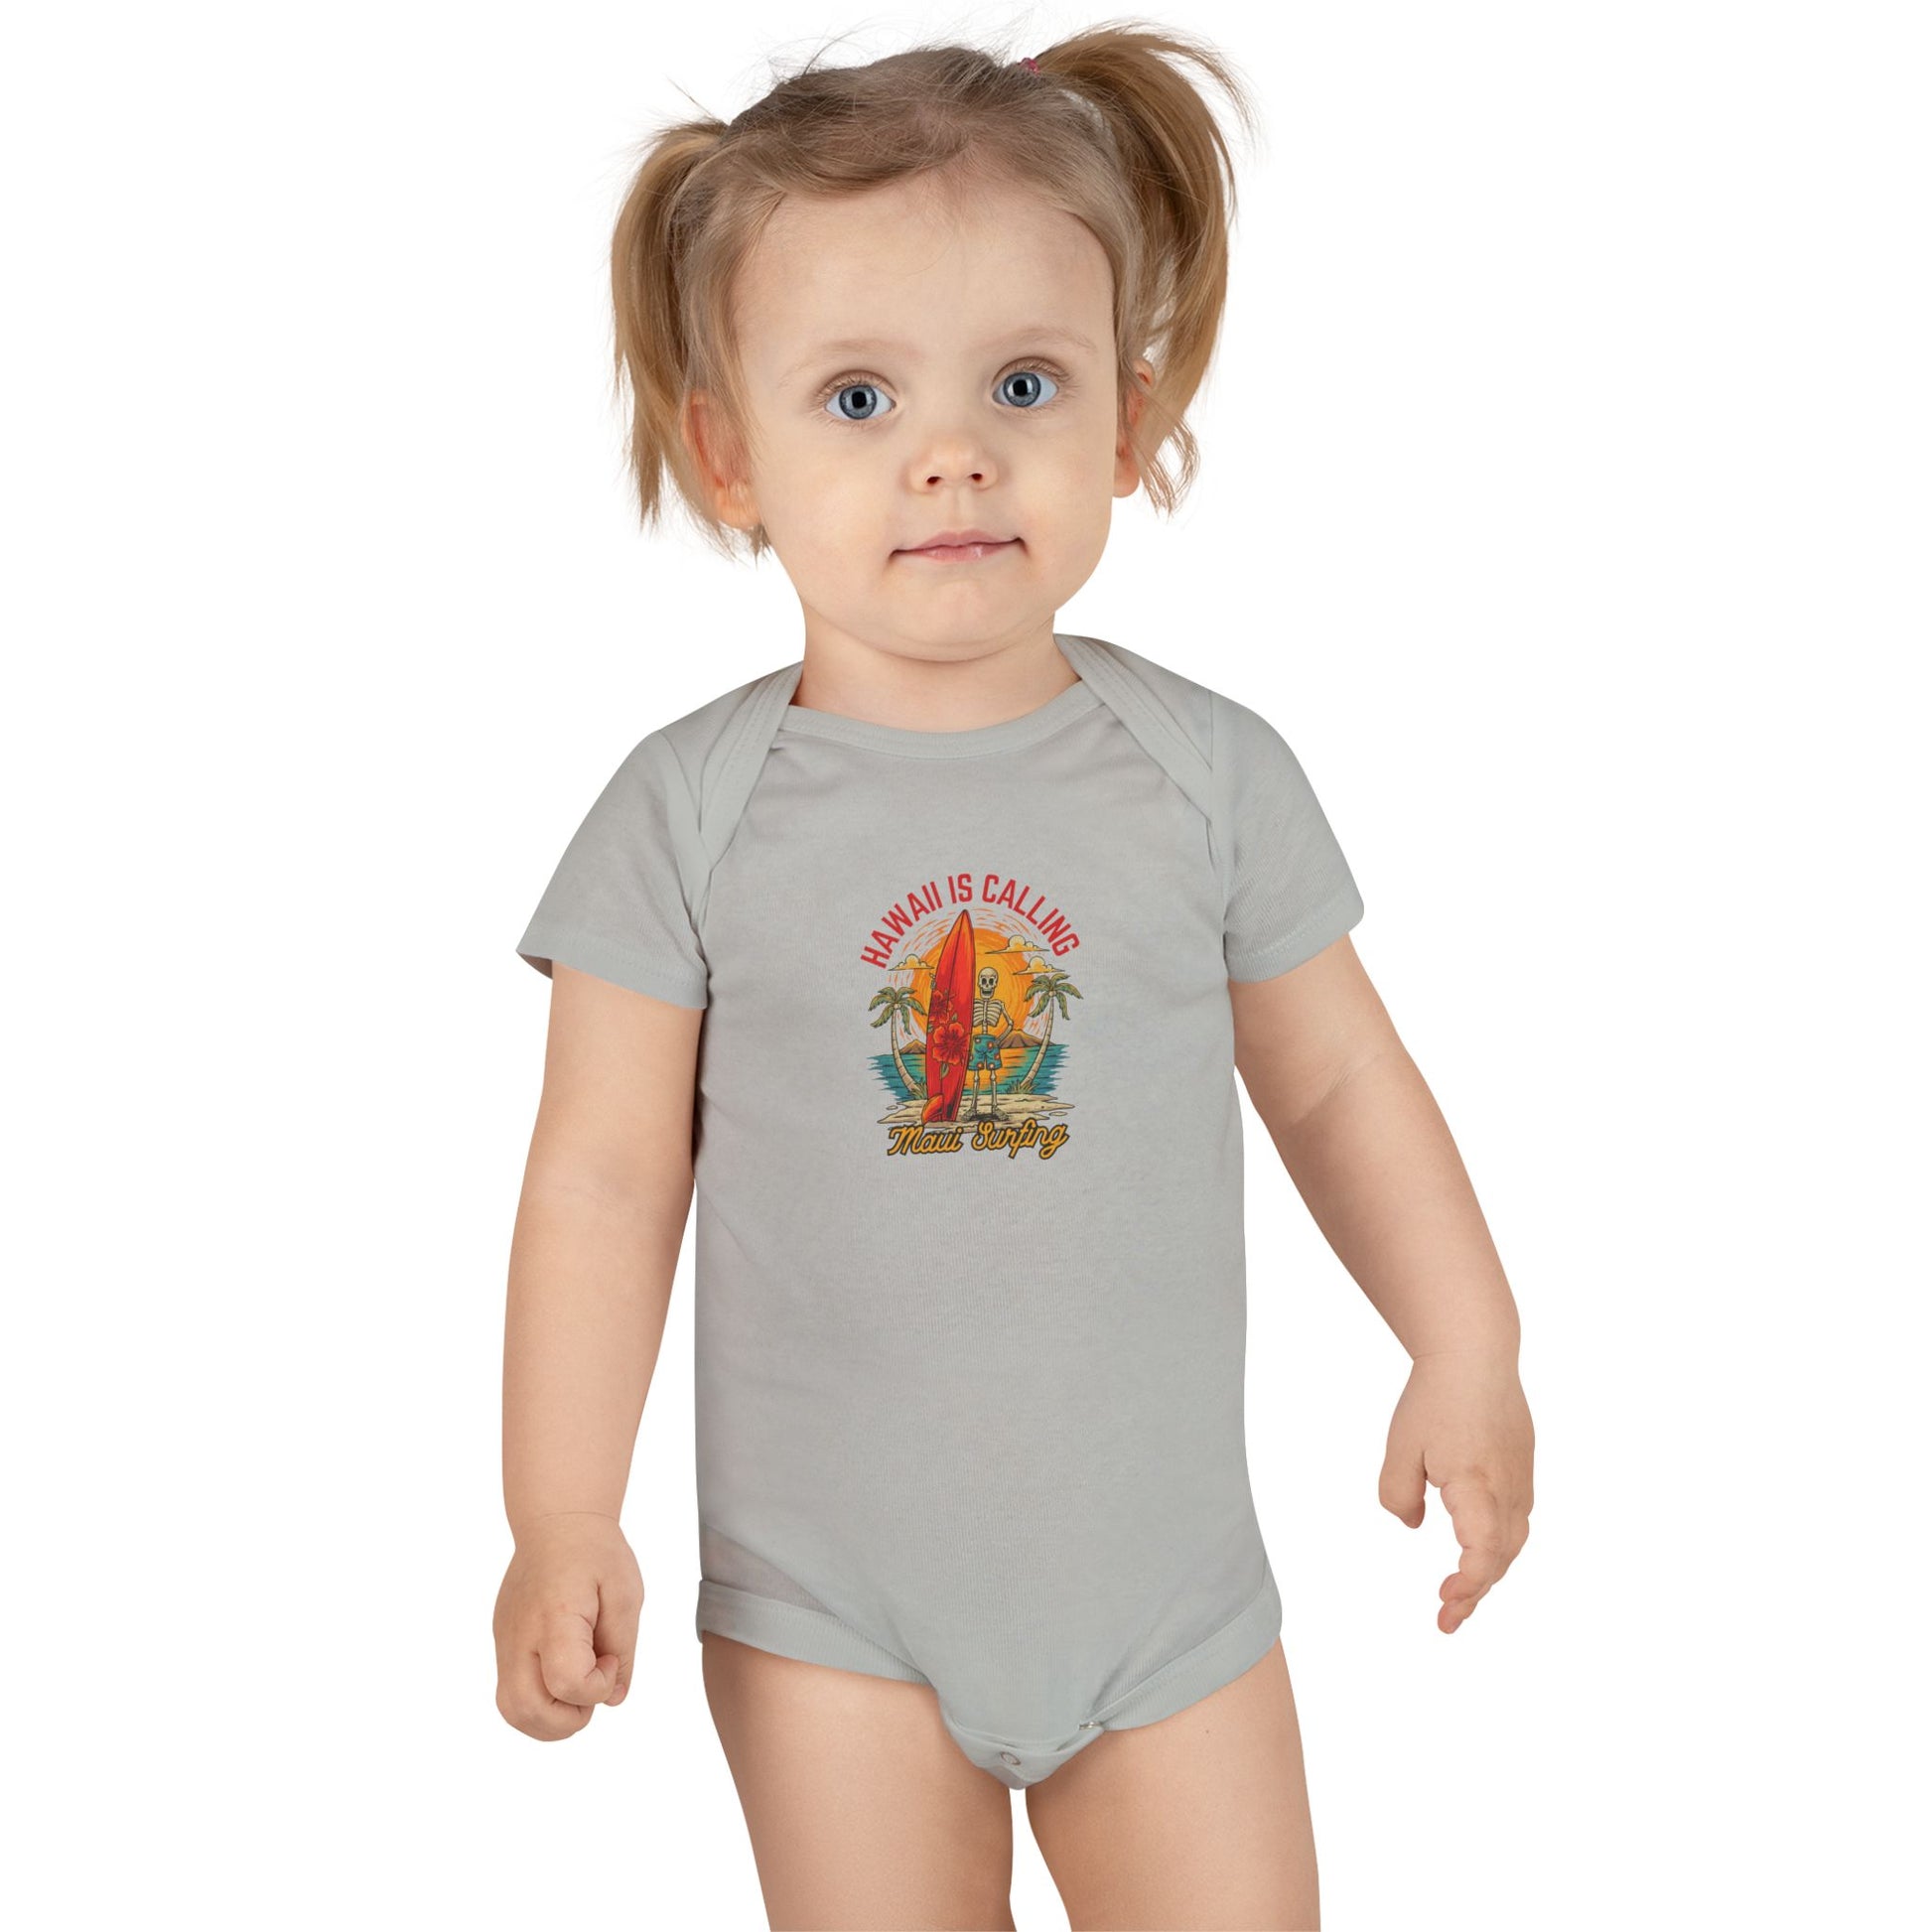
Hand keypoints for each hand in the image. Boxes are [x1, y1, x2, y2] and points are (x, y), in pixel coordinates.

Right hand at [493, 1512, 643, 1737]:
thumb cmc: (595, 1553)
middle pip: (526, 1710)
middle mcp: (520, 1634)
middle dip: (568, 1720)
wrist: (556, 1522)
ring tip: (578, 1688)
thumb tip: (613, 1699)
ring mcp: (505, 1641)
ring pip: (511, 1710)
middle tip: (592, 1686)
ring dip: (549, 1720)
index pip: (566, 1682)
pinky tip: (564, 1679)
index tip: (610, 1659)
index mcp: (555, 1616)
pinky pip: (511, 1693)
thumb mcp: (626, 1594)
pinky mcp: (502, 1644)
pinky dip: (539, 1704)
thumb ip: (623, 1649)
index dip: (596, 1687)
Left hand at [1379, 1349, 1533, 1632]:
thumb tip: (1416, 1524)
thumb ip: (1398, 1495)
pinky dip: (1498, 1545)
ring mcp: (1521, 1480)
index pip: (1485, 1552)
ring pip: (1512, 1542)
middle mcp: (1508, 1489)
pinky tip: (1477, 1550)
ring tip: (1458, 1594)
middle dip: (1474, 1592)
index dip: (1469, 1585)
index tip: (1445, 1601)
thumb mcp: (1400, 1447)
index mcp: (1477, 1485)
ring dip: (1488, 1572)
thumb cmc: (1435, 1398)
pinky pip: (1515, 1520)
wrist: (1475, 1355)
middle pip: (1500, 1557)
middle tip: (1446, 1618)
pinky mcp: (1522, 1470)